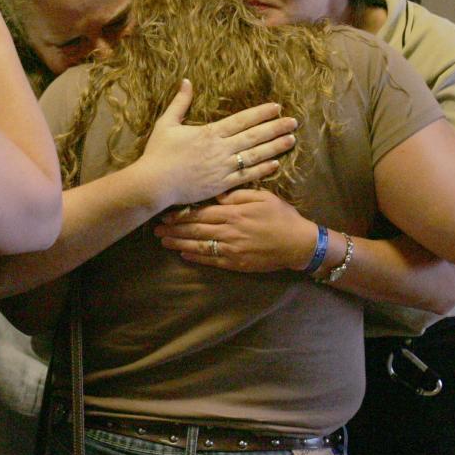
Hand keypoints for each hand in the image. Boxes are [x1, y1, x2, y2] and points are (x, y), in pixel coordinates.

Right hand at [135, 80, 297, 206]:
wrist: (154, 183)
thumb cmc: (158, 153)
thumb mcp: (166, 123)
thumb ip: (180, 103)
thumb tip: (187, 81)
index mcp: (209, 133)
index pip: (241, 120)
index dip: (261, 113)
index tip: (277, 107)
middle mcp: (221, 149)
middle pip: (254, 136)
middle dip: (275, 128)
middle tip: (294, 122)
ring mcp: (223, 168)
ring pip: (255, 156)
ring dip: (275, 147)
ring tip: (291, 140)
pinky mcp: (221, 185)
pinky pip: (247, 177)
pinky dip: (262, 170)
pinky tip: (276, 164)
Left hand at [153, 189, 317, 271]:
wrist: (299, 243)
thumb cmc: (281, 216)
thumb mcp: (261, 196)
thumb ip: (236, 194)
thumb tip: (216, 192)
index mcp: (232, 213)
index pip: (200, 213)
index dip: (180, 214)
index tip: (165, 213)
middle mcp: (228, 231)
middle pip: (195, 230)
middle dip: (174, 229)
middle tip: (156, 228)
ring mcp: (231, 249)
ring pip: (199, 246)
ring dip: (179, 244)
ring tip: (164, 241)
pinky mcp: (237, 263)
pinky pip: (212, 260)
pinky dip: (196, 258)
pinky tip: (184, 255)